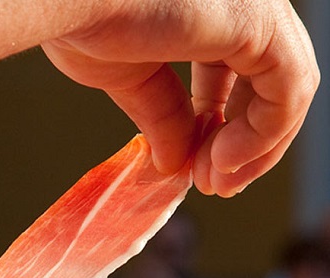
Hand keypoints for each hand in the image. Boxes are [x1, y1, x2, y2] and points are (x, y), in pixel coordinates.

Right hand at [41, 0, 318, 196]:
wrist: (66, 5)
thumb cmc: (83, 23)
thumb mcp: (132, 81)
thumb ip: (165, 117)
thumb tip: (175, 163)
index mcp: (212, 11)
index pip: (238, 71)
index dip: (224, 123)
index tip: (201, 167)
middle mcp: (242, 5)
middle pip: (268, 83)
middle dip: (243, 141)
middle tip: (215, 184)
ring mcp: (255, 10)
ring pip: (286, 91)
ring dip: (254, 148)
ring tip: (215, 180)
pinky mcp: (259, 25)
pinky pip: (287, 92)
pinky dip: (262, 137)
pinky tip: (224, 162)